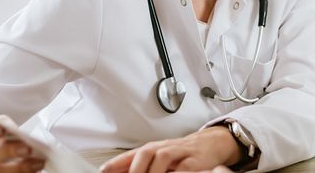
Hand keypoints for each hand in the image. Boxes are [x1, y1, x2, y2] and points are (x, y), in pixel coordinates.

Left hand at [99, 126, 240, 172]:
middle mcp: (165, 148)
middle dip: (136, 168)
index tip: (104, 171)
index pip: (132, 154)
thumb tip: (115, 171)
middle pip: (146, 152)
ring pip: (163, 157)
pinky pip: (184, 167)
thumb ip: (139, 164)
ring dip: (153, 171)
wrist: (210, 144)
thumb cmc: (182, 153)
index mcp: (153, 148)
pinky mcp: (195, 161)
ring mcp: (180, 153)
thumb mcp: (160, 158)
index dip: (117, 162)